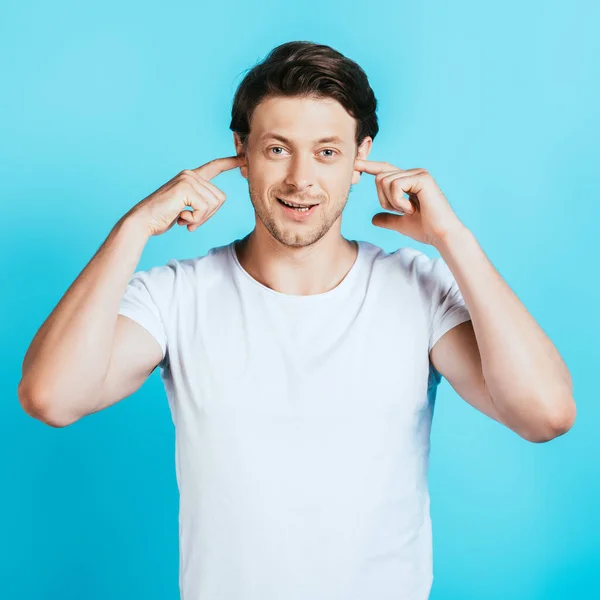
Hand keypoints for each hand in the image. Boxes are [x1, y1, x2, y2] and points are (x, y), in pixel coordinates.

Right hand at [124, 155, 245, 236]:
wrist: (143, 221)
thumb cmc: (163, 216)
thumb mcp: (187, 207)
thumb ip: (201, 201)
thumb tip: (218, 200)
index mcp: (191, 177)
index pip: (215, 167)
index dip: (230, 162)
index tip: (244, 157)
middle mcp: (190, 174)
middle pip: (220, 199)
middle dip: (207, 215)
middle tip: (189, 219)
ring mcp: (188, 180)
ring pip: (214, 205)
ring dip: (200, 219)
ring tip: (183, 218)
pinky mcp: (185, 188)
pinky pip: (205, 209)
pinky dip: (195, 220)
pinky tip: (180, 218)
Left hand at [354, 159, 464, 246]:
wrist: (441, 236)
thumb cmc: (426, 230)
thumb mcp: (401, 224)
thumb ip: (388, 219)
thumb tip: (373, 219)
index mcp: (408, 181)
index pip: (384, 170)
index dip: (369, 166)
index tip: (355, 163)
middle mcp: (413, 173)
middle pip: (379, 177)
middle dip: (383, 199)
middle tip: (402, 211)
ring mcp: (418, 173)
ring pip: (384, 181)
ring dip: (392, 202)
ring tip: (409, 210)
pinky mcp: (422, 177)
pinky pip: (395, 185)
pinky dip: (398, 201)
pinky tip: (411, 209)